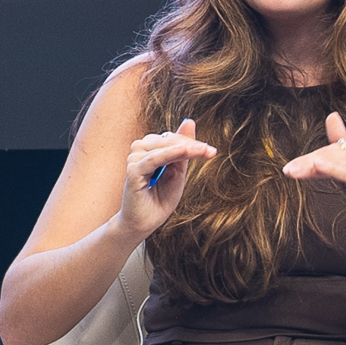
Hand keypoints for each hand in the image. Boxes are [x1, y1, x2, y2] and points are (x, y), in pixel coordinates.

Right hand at [115, 121, 218, 240]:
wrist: (144, 223)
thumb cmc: (160, 199)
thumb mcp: (177, 172)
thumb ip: (184, 150)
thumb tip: (189, 121)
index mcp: (150, 148)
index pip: (173, 138)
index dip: (192, 143)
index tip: (211, 151)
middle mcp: (140, 149)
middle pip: (170, 139)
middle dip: (192, 145)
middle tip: (210, 152)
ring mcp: (135, 159)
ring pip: (164, 146)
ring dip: (185, 148)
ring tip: (203, 152)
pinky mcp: (133, 171)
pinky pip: (154, 158)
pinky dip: (169, 154)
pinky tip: (184, 151)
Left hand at [280, 111, 345, 224]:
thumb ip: (339, 145)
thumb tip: (331, 115)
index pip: (329, 150)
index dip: (308, 159)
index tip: (289, 167)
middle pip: (329, 155)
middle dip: (306, 164)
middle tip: (286, 171)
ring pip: (334, 164)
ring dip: (311, 168)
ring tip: (291, 173)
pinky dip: (331, 168)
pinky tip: (316, 165)